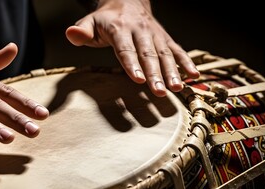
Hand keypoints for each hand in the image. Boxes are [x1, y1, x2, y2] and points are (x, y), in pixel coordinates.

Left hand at [66, 0, 199, 96]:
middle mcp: (140, 30)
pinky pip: (177, 50)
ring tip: (176, 89)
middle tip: (159, 92)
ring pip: (165, 54)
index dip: (132, 64)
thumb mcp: (90, 21)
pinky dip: (186, 62)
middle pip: (148, 54)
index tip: (137, 79)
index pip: (125, 48)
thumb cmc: (105, 19)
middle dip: (155, 74)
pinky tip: (193, 76)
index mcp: (120, 27)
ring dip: (172, 71)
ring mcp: (155, 35)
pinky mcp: (165, 38)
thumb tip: (71, 34)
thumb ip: (82, 31)